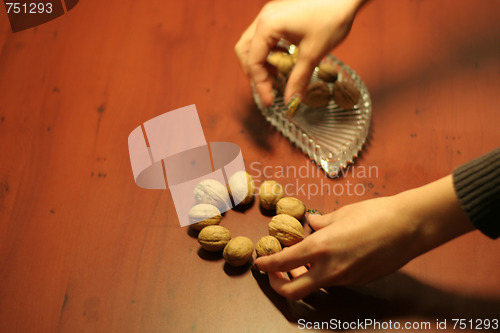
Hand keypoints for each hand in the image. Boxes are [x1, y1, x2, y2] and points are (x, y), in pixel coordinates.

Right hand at [235, 0, 366, 105]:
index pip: (253, 62)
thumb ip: (298, 79)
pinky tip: (285, 58)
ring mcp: (270, 13)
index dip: (260, 85)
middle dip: (255, 73)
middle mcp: (264, 18)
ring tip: (278, 76)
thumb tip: (291, 102)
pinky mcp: (280, 13)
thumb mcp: (314, 53)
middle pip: (245, 51)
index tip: (270, 102)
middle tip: (269, 89)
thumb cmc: (332, 16)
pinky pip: (265, 36)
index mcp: (267, 26)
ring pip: (253, 43)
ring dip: (262, 62)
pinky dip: (270, 51)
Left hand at [253, 175, 473, 299]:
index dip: (267, 265)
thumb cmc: (375, 214)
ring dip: (302, 278)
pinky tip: (328, 258)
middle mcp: (331, 269)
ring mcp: (346, 279)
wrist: (410, 226)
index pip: (284, 262)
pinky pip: (334, 281)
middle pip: (294, 291)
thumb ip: (321, 223)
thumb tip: (311, 224)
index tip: (259, 263)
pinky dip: (323, 273)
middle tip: (274, 273)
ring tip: (300, 263)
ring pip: (315, 286)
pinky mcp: (360, 282)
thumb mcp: (342, 213)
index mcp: (321, 247)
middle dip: (278, 284)